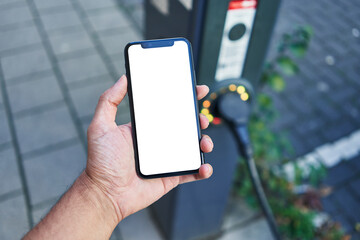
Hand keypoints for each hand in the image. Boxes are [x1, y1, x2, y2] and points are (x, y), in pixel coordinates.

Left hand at [84, 75, 213, 222]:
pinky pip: (191, 172)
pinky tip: (204, 166)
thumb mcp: (101, 126)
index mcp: (145, 129)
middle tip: (202, 119)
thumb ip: (109, 101)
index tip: (196, 90)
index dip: (183, 100)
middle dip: (198, 121)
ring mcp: (166, 160)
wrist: (105, 194)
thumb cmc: (101, 162)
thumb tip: (122, 78)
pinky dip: (201, 169)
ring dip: (204, 143)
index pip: (168, 110)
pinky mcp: (170, 177)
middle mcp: (157, 142)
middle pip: (185, 127)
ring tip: (205, 143)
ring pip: (191, 148)